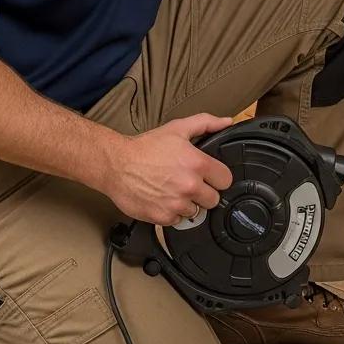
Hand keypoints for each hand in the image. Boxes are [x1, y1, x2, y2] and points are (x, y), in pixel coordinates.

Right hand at [101, 113, 233, 225]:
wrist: (117, 165)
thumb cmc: (146, 147)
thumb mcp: (178, 128)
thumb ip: (206, 123)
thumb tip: (227, 122)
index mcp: (198, 164)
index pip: (226, 180)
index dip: (218, 177)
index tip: (211, 176)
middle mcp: (189, 186)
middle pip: (213, 199)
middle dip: (205, 192)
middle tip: (191, 183)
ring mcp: (176, 204)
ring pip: (196, 212)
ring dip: (188, 204)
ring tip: (175, 190)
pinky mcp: (162, 217)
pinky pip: (177, 221)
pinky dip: (172, 213)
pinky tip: (164, 199)